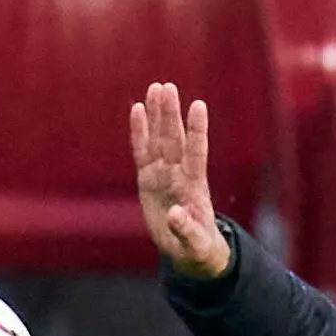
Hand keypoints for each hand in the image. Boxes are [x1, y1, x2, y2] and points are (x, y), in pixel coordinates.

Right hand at [130, 81, 231, 280]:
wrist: (188, 248)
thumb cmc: (197, 246)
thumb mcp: (195, 244)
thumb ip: (187, 230)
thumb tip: (175, 215)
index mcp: (194, 186)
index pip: (196, 152)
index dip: (196, 130)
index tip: (198, 105)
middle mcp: (179, 173)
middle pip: (174, 139)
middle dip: (171, 114)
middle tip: (168, 87)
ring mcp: (163, 173)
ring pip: (159, 139)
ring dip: (158, 115)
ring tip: (156, 88)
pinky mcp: (148, 178)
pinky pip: (142, 151)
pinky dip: (139, 132)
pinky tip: (137, 109)